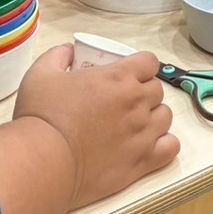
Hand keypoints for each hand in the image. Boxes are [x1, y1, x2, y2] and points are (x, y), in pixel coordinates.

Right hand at [14, 46, 178, 208]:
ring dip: (154, 116)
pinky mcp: (143, 161)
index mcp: (118, 77)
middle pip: (157, 90)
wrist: (44, 160)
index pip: (149, 62)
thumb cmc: (42, 116)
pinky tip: (148, 145)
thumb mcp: (41, 74)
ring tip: (134, 124)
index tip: (128, 74)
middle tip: (122, 102)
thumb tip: (69, 51)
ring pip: (165, 116)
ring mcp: (143, 133)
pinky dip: (164, 144)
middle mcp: (137, 102)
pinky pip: (171, 147)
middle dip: (143, 92)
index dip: (141, 66)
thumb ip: (58, 56)